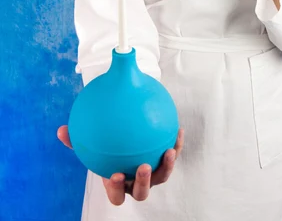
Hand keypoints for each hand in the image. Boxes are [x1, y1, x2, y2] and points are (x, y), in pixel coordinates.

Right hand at [57, 125, 183, 204]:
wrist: (125, 138)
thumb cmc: (104, 145)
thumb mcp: (90, 142)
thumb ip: (77, 139)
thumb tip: (61, 130)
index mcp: (117, 181)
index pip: (116, 194)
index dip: (116, 189)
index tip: (115, 174)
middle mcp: (135, 182)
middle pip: (141, 192)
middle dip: (143, 182)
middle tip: (143, 166)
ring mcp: (152, 175)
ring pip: (161, 177)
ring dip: (167, 167)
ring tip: (168, 151)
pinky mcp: (164, 162)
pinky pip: (172, 155)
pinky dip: (176, 145)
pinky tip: (178, 129)